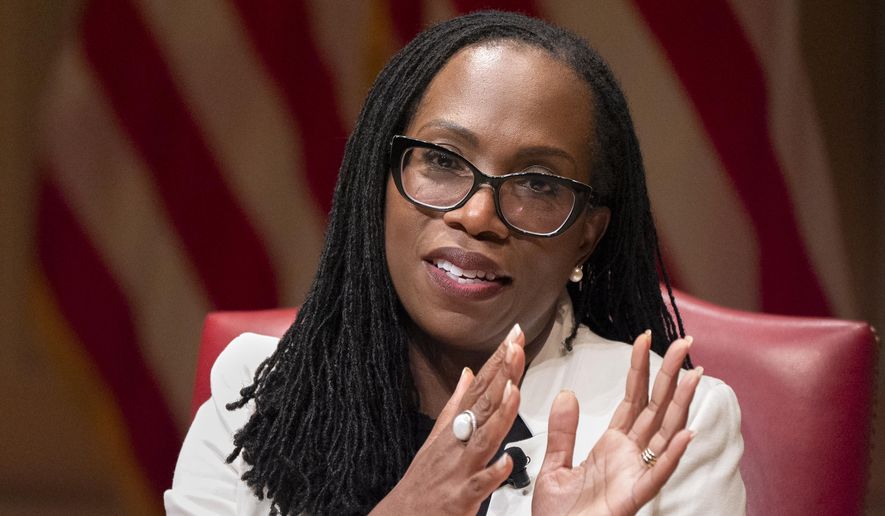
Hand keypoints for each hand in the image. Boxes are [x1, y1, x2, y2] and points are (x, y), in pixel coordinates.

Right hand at [371, 324, 527, 515]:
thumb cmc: (422, 480)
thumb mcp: (437, 436)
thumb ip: (456, 404)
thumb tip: (469, 374)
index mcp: (455, 428)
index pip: (479, 387)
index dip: (497, 361)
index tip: (512, 336)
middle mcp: (456, 443)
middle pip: (482, 404)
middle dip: (501, 375)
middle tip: (515, 346)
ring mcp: (458, 468)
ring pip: (482, 439)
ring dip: (499, 415)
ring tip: (515, 390)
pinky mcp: (460, 497)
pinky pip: (479, 484)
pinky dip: (493, 472)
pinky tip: (507, 460)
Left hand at [532, 332, 701, 515]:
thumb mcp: (555, 465)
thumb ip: (563, 430)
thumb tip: (568, 394)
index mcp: (612, 445)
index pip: (632, 398)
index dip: (640, 369)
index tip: (645, 339)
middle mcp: (629, 456)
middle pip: (655, 408)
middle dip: (669, 375)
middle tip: (684, 344)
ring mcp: (634, 475)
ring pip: (663, 433)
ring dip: (680, 405)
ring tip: (693, 375)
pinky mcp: (632, 497)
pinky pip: (656, 474)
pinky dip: (672, 455)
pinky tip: (685, 434)